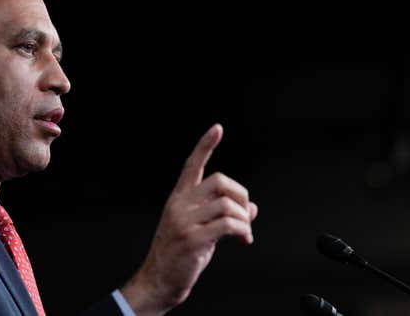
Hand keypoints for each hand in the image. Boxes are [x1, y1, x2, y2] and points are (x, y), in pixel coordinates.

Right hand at [121, 124, 258, 315]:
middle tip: (245, 214)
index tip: (217, 129)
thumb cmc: (179, 255)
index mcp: (179, 199)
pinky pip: (228, 225)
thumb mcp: (201, 230)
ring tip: (244, 233)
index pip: (191, 165)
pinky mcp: (193, 239)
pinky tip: (243, 240)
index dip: (205, 145)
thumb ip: (224, 215)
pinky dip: (242, 231)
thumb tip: (251, 208)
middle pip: (220, 181)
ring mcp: (185, 222)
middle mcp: (180, 205)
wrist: (158, 281)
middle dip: (241, 195)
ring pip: (227, 204)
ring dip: (244, 219)